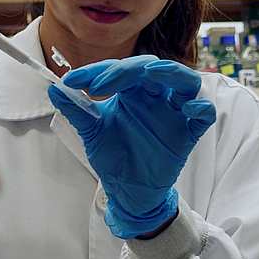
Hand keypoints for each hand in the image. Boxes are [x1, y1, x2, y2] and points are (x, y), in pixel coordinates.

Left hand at [48, 56, 216, 238]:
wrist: (127, 190)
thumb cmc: (113, 156)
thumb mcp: (91, 132)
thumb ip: (76, 109)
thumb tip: (53, 87)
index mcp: (133, 91)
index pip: (121, 69)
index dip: (97, 71)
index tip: (73, 81)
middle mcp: (155, 96)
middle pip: (152, 68)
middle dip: (128, 69)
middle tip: (101, 83)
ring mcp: (174, 113)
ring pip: (185, 81)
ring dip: (170, 73)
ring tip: (152, 73)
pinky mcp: (188, 133)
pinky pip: (204, 114)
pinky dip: (200, 107)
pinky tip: (187, 108)